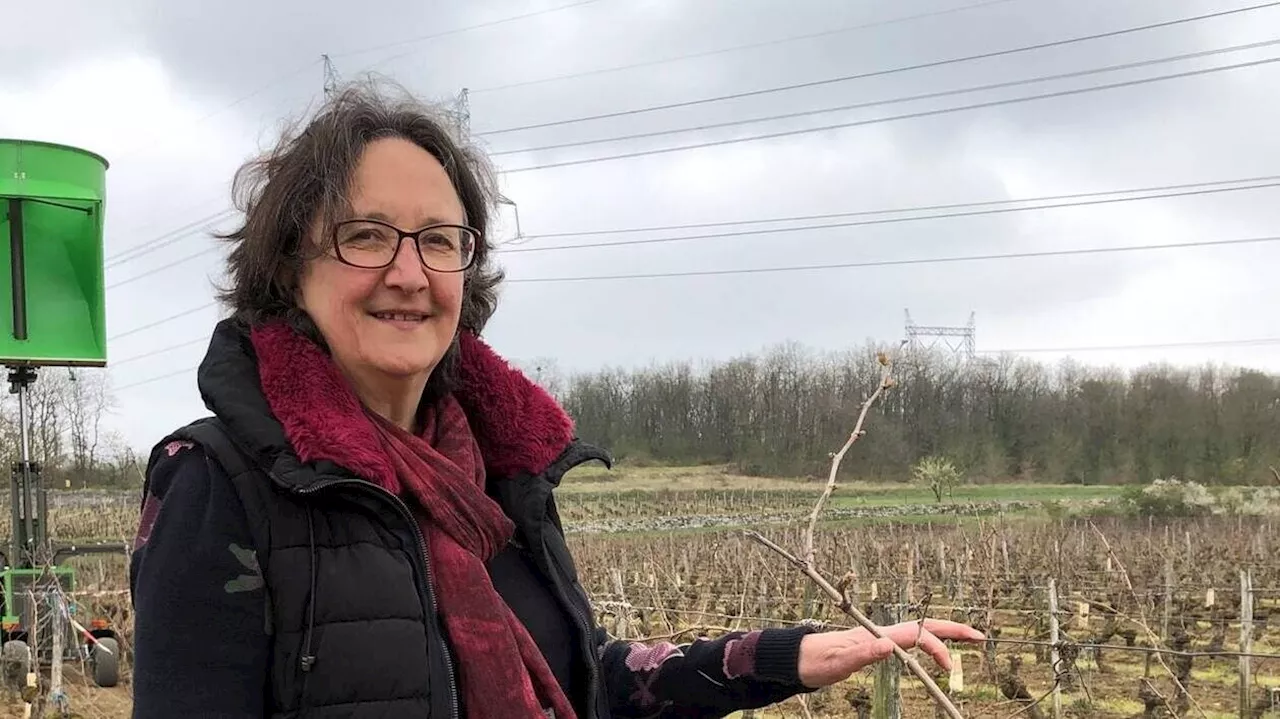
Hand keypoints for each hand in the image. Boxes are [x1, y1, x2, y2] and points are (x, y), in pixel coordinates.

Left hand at [798, 619, 984, 687]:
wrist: (801, 659)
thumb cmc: (819, 661)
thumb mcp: (839, 662)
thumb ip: (863, 654)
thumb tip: (889, 646)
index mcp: (880, 635)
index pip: (918, 635)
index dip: (937, 648)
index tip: (948, 669)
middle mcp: (884, 632)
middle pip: (926, 625)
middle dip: (954, 629)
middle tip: (980, 636)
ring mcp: (882, 638)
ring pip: (920, 630)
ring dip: (945, 632)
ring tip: (968, 638)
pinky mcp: (877, 645)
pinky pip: (911, 640)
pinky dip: (930, 641)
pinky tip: (936, 649)